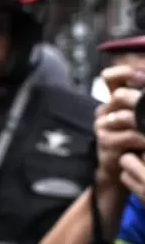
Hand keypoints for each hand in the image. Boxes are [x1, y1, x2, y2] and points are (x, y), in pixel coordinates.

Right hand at [94, 69, 144, 193]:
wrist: (120, 171)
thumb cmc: (134, 143)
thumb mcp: (138, 119)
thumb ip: (142, 103)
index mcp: (113, 102)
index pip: (110, 77)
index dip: (124, 72)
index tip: (139, 76)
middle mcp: (104, 112)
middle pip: (120, 96)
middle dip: (141, 102)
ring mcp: (103, 128)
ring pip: (128, 117)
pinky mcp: (106, 145)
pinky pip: (131, 137)